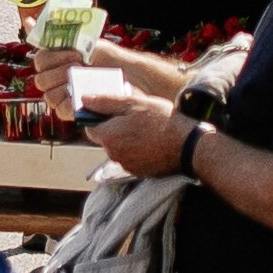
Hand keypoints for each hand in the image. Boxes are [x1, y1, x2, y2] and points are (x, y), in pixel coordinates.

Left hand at [83, 84, 197, 181]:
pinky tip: (151, 141)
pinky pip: (130, 158)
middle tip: (135, 116)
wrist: (187, 145)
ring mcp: (125, 165)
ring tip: (146, 128)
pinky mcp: (138, 172)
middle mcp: (112, 154)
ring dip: (126, 138)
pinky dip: (136, 150)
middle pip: (105, 137)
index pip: (90, 126)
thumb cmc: (161, 120)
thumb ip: (106, 102)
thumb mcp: (133, 103)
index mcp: (108, 136)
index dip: (99, 115)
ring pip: (118, 147)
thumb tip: (85, 100)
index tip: (112, 109)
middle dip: (115, 126)